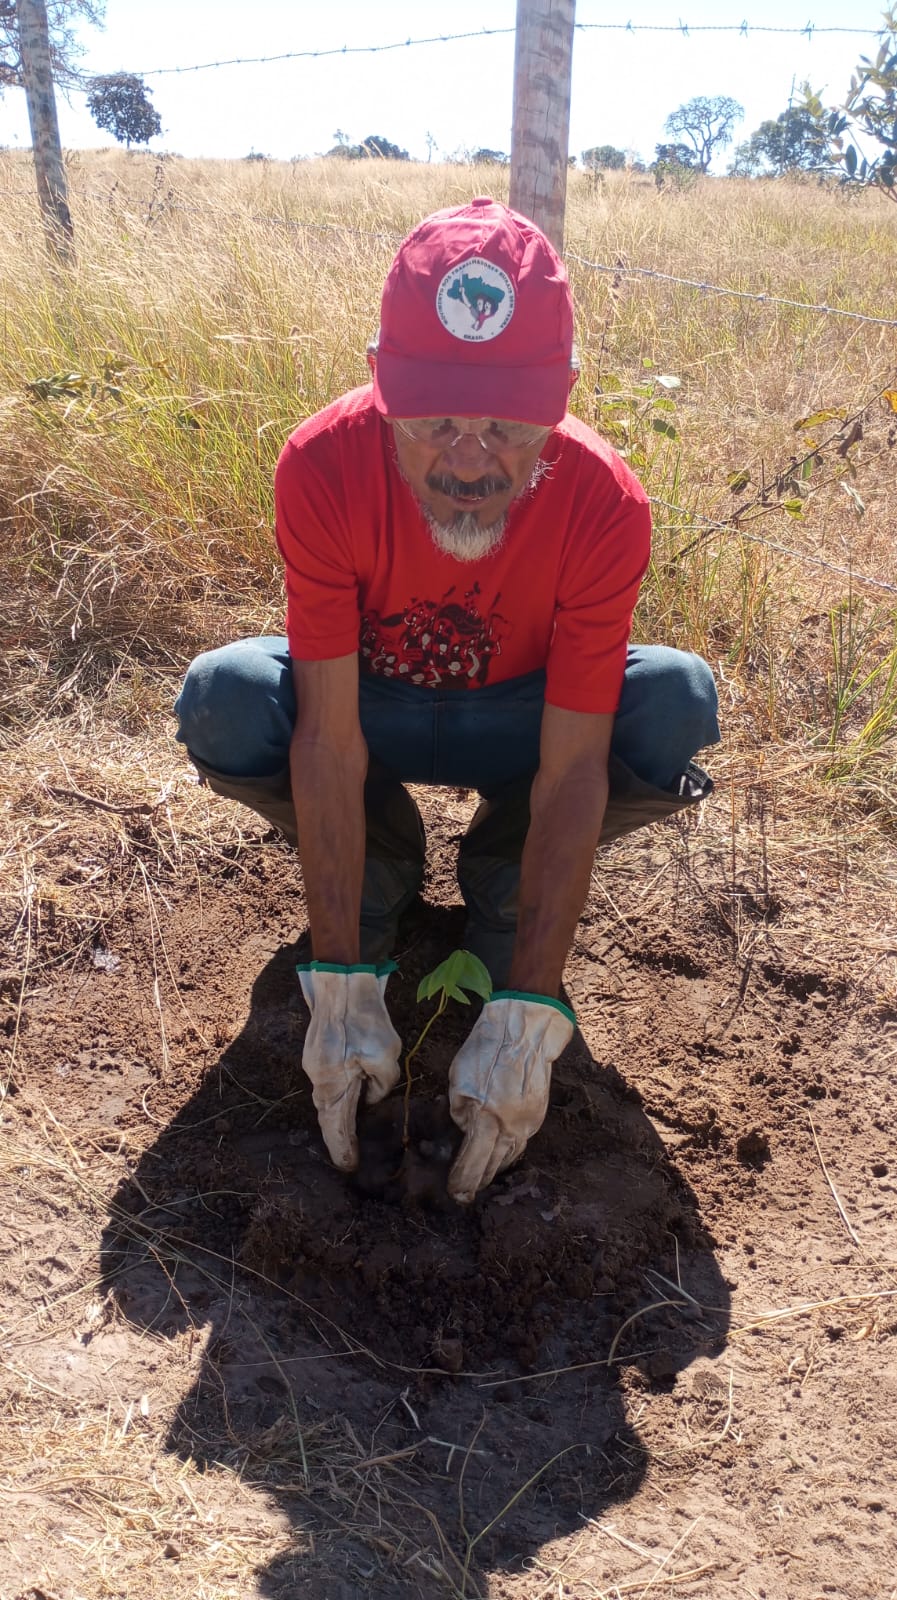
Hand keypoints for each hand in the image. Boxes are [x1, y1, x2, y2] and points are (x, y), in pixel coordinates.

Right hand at [297, 963, 400, 1170]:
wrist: (342, 983)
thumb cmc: (364, 1020)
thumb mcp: (385, 1058)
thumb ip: (380, 1086)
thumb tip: (371, 1097)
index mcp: (332, 1083)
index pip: (336, 1126)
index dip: (343, 1148)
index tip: (349, 1166)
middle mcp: (318, 1077)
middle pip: (329, 1114)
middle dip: (340, 1135)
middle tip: (351, 1155)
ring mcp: (314, 1063)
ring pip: (329, 1096)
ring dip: (340, 1112)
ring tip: (352, 1131)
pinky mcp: (318, 1051)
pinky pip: (329, 1080)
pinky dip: (339, 1092)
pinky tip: (352, 1093)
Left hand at [447, 994, 574, 1203]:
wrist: (525, 1032)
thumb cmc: (486, 1051)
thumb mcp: (459, 1081)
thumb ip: (460, 1113)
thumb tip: (466, 1131)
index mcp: (487, 1119)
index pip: (473, 1164)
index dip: (462, 1183)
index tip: (454, 1194)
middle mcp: (511, 1127)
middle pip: (493, 1167)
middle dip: (477, 1182)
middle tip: (465, 1192)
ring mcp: (528, 1124)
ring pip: (510, 1158)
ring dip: (494, 1168)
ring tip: (480, 1176)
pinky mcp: (538, 1116)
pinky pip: (520, 1142)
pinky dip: (507, 1150)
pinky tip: (497, 1151)